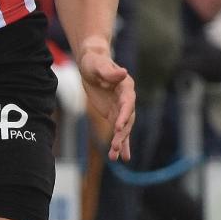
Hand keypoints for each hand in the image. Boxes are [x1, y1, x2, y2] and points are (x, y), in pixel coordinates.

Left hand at [77, 41, 135, 160]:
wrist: (92, 63)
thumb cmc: (95, 62)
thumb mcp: (98, 65)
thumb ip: (110, 72)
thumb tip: (123, 73)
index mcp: (126, 86)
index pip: (128, 103)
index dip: (124, 115)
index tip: (118, 126)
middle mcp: (127, 99)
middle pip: (127, 119)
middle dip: (122, 133)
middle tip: (115, 147)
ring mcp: (121, 108)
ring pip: (124, 128)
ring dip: (121, 142)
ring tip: (116, 157)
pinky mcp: (114, 114)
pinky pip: (119, 130)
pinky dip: (120, 142)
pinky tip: (119, 156)